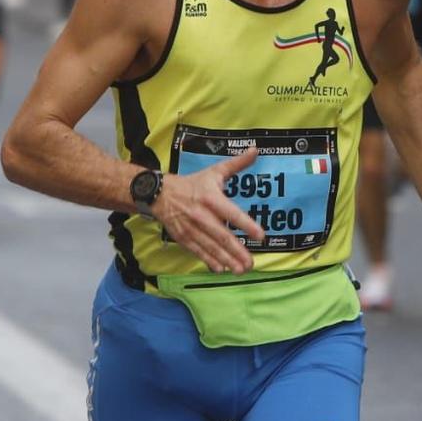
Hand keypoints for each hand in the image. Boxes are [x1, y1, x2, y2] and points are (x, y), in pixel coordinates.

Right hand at [151, 150, 266, 274]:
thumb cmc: (193, 183)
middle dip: (238, 251)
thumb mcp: (215, 171)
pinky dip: (210, 261)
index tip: (260, 235)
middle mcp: (202, 215)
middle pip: (222, 236)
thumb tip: (256, 150)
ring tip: (241, 270)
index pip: (232, 213)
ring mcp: (192, 228)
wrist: (160, 194)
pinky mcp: (184, 238)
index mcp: (211, 198)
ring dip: (227, 260)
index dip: (246, 225)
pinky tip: (221, 269)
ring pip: (211, 247)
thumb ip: (237, 163)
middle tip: (251, 263)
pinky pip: (198, 251)